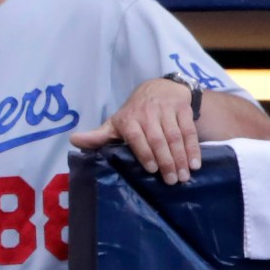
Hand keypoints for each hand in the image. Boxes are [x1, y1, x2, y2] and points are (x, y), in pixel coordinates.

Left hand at [69, 77, 202, 184]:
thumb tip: (73, 141)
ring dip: (181, 158)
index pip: (137, 138)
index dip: (145, 153)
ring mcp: (166, 111)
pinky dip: (193, 148)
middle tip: (172, 181)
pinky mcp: (182, 109)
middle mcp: (147, 113)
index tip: (152, 170)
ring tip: (184, 176)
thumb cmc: (134, 113)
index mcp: (128, 120)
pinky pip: (189, 131)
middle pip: (158, 140)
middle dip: (166, 161)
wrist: (158, 88)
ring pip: (175, 136)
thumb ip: (98, 136)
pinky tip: (195, 164)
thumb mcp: (115, 123)